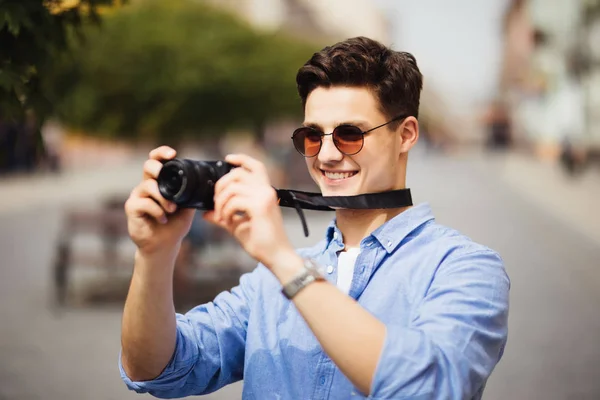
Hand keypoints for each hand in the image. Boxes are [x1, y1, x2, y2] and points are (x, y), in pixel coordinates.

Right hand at [124, 146, 195, 257]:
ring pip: (148, 186)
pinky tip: (162, 219)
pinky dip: (157, 210)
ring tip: (171, 210)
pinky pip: (144, 202)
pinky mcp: (132, 207)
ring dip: (163, 198)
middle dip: (159, 170)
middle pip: (148, 166)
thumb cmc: (175, 224)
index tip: (173, 154)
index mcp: (160, 181)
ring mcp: (138, 195)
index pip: (156, 160)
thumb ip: (191, 193)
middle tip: (171, 186)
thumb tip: (203, 181)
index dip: (162, 153)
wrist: (165, 245)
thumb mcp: (188, 207)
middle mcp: (147, 185)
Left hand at [203, 154, 294, 268]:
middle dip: (221, 185)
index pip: (255, 166)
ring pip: (233, 187)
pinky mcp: (260, 207)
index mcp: (265, 191)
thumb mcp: (238, 226)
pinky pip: (234, 201)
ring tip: (221, 216)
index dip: (241, 158)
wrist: (276, 256)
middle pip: (238, 173)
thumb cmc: (261, 242)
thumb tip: (206, 213)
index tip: (227, 158)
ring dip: (221, 201)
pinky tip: (227, 222)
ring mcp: (264, 197)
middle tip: (216, 203)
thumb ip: (224, 216)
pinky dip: (226, 211)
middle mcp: (267, 190)